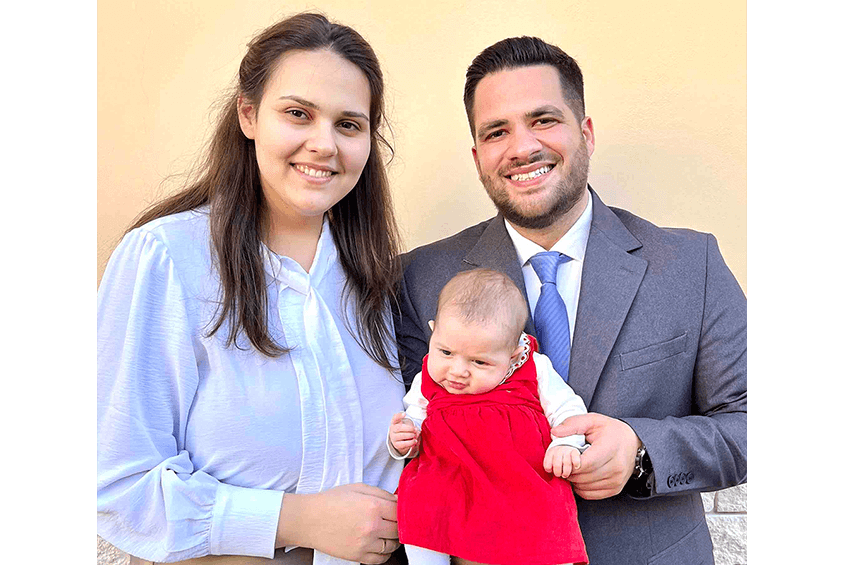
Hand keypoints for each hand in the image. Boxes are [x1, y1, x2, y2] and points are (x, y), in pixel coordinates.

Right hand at [276, 483, 399, 563]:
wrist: (309, 519)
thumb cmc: (331, 501)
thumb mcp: (357, 488)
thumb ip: (381, 493)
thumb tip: (398, 501)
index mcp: (373, 505)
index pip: (401, 511)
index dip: (402, 509)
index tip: (398, 509)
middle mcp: (372, 526)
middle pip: (399, 529)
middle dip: (398, 524)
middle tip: (391, 520)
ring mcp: (365, 543)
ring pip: (393, 545)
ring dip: (394, 539)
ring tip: (386, 532)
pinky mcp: (358, 556)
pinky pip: (381, 559)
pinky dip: (385, 553)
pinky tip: (379, 545)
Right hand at [389, 412, 419, 454]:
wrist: (399, 439)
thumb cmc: (403, 429)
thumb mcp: (404, 423)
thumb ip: (410, 423)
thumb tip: (417, 429)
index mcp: (394, 422)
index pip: (395, 418)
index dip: (399, 415)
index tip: (405, 414)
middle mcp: (392, 429)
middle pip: (399, 427)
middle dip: (409, 428)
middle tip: (415, 429)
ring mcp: (393, 437)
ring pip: (401, 436)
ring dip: (410, 435)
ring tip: (415, 435)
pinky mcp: (396, 445)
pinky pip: (403, 444)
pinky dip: (410, 442)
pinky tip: (415, 441)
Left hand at [543, 445, 580, 477]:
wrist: (565, 447)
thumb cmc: (556, 458)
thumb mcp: (550, 459)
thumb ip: (548, 466)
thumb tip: (550, 473)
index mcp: (550, 453)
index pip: (548, 464)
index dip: (549, 469)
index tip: (551, 471)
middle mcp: (558, 451)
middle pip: (557, 464)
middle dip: (558, 472)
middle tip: (559, 475)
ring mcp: (566, 450)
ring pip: (566, 463)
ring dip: (566, 471)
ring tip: (565, 475)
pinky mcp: (574, 451)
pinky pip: (575, 458)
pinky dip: (576, 463)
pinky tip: (576, 467)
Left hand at [552, 413, 640, 499]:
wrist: (632, 442)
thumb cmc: (609, 430)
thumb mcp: (592, 420)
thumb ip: (572, 424)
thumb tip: (555, 432)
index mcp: (611, 448)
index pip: (585, 464)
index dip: (569, 462)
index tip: (564, 456)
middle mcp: (617, 467)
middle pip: (583, 477)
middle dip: (569, 471)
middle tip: (565, 461)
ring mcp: (617, 480)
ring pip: (584, 487)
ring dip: (574, 479)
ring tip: (573, 467)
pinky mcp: (615, 489)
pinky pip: (590, 494)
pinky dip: (580, 487)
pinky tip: (581, 475)